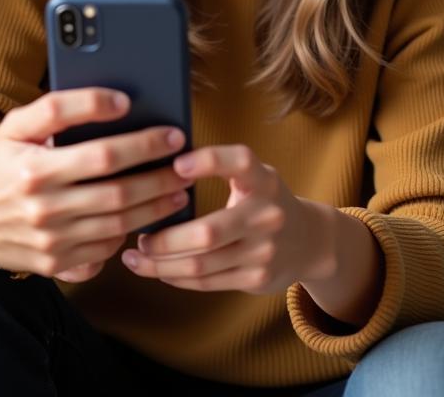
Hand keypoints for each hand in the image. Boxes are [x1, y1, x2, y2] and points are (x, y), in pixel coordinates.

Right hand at [0, 88, 189, 278]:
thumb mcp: (17, 124)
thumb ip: (63, 106)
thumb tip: (116, 101)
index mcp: (37, 170)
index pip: (105, 156)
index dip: (144, 145)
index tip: (172, 135)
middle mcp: (45, 210)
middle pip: (120, 195)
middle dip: (161, 179)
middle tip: (186, 167)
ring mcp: (51, 243)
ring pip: (119, 226)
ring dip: (155, 209)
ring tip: (177, 192)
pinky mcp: (54, 265)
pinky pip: (103, 252)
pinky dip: (127, 236)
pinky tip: (142, 219)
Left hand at [120, 144, 313, 294]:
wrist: (309, 241)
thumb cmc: (261, 200)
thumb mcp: (252, 177)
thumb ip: (221, 170)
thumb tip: (158, 166)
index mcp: (263, 179)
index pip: (239, 162)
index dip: (208, 161)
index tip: (175, 164)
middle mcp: (267, 215)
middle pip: (207, 232)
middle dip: (165, 239)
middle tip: (139, 235)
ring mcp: (265, 250)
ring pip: (202, 264)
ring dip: (161, 264)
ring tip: (135, 257)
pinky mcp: (258, 278)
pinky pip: (208, 282)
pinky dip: (176, 278)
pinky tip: (158, 270)